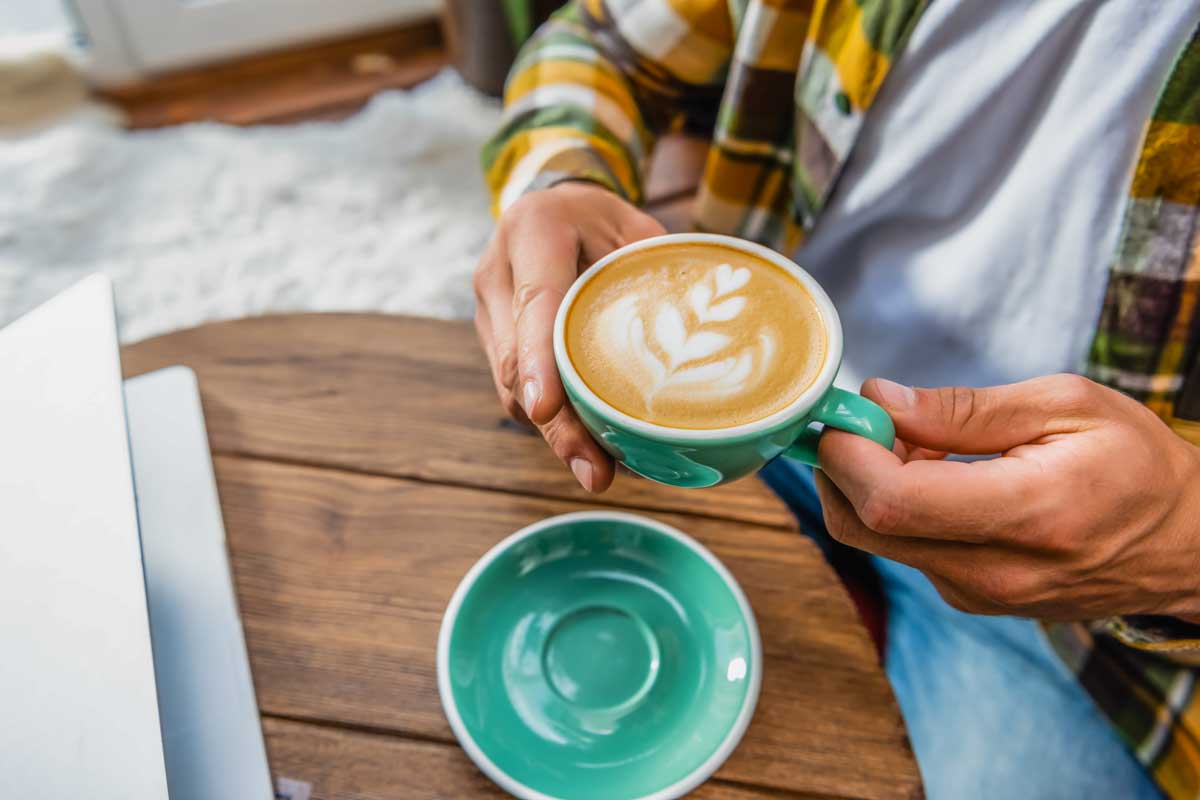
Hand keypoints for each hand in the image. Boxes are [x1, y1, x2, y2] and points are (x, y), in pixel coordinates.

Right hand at [473, 182, 664, 491]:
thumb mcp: (634, 225)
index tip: (545, 409)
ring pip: (513, 387)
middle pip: (518, 363)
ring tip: (599, 471)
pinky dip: (554, 421)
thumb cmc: (601, 218)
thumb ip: (656, 270)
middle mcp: (498, 275)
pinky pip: (518, 390)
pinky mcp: (494, 342)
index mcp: (533, 232)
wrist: (550, 209)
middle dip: (556, 425)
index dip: (540, 361)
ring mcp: (490, 312)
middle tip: (596, 472)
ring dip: (555, 433)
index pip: (535, 302)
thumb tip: (708, 330)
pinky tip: (590, 446)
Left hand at [815, 374, 1199, 620]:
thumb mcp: (1065, 406)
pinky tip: (937, 472)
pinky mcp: (971, 598)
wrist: (1187, 545)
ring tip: (920, 440)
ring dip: (869, 483)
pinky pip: (904, 549)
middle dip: (839, 466)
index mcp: (1027, 514)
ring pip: (875, 539)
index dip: (848, 452)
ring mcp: (979, 594)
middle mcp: (994, 570)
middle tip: (866, 418)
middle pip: (863, 527)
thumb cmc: (1136, 464)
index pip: (893, 501)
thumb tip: (880, 400)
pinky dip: (897, 505)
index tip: (844, 410)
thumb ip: (963, 409)